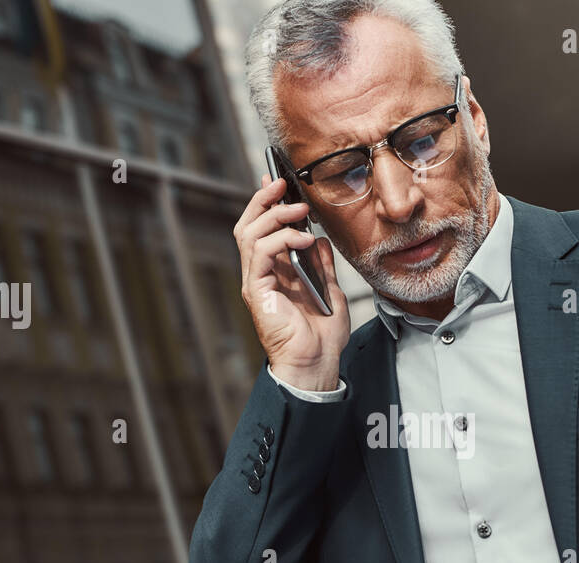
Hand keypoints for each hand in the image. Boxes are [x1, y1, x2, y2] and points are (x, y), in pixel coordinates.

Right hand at [233, 174, 349, 390]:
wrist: (316, 363)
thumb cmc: (321, 336)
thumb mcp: (329, 290)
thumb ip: (321, 264)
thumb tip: (318, 239)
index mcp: (275, 272)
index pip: (263, 229)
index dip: (267, 204)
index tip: (281, 183)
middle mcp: (261, 274)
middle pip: (249, 225)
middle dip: (263, 200)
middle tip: (281, 184)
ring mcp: (256, 281)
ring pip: (250, 233)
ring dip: (274, 215)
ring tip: (300, 210)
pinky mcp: (257, 290)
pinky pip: (260, 254)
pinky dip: (280, 238)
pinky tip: (303, 238)